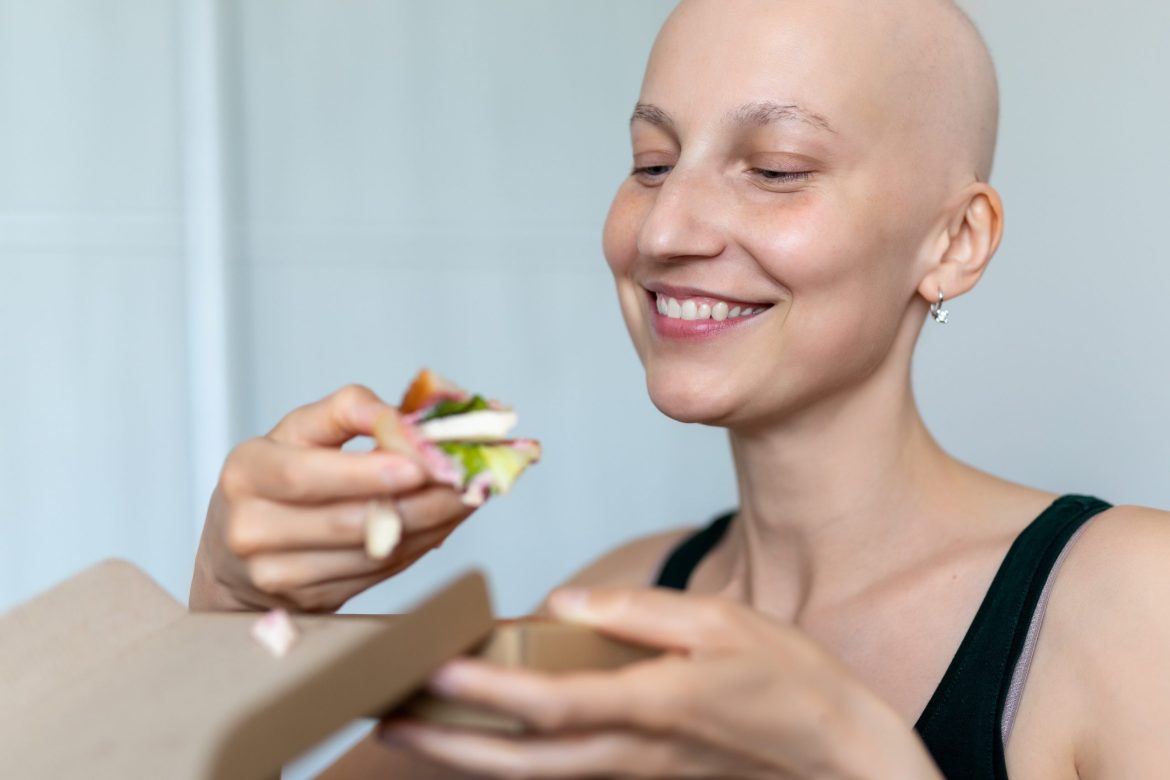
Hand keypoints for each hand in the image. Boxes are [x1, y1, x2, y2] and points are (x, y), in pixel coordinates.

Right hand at [189, 384, 475, 612]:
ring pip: (370, 552)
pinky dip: (418, 545)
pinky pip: (377, 573)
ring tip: (465, 496)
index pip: (304, 475)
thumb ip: (345, 411)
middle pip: (345, 521)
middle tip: (464, 479)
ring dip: (430, 524)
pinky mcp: (308, 600)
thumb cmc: (277, 479)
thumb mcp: (297, 432)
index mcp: (246, 472)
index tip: (418, 465)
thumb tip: (399, 417)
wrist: (238, 554)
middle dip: (417, 500)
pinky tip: (442, 522)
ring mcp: (278, 573)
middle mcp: (252, 528)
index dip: (363, 473)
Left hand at [380, 588, 942, 778]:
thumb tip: (566, 600)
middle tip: (384, 717)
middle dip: (447, 742)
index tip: (431, 667)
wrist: (840, 757)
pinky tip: (481, 740)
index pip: (551, 702)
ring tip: (411, 731)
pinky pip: (561, 773)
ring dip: (466, 757)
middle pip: (521, 756)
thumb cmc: (791, 682)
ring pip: (532, 775)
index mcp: (654, 703)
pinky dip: (511, 761)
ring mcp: (635, 770)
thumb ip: (640, 612)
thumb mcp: (725, 621)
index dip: (485, 689)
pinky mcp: (642, 774)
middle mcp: (633, 749)